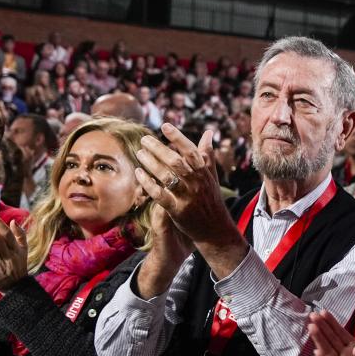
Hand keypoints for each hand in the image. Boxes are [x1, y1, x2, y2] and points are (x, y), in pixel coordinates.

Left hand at [134, 125, 239, 252]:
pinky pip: (160, 195)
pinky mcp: (177, 210)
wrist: (215, 229)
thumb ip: (207, 154)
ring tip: (139, 153)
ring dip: (151, 163)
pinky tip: (138, 173)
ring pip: (166, 176)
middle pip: (176, 162)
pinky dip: (148, 183)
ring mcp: (187, 197)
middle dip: (158, 149)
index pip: (191, 151)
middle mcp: (196, 183)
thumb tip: (209, 132)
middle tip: (145, 139)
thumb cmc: (211, 200)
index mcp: (204, 173)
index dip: (178, 138)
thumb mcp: (212, 176)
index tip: (165, 126)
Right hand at [306, 310, 354, 355]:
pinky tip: (317, 353)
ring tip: (312, 328)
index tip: (322, 311)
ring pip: (328, 352)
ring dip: (320, 341)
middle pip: (331, 340)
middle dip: (322, 328)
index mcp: (353, 350)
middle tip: (312, 315)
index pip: (340, 334)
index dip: (332, 323)